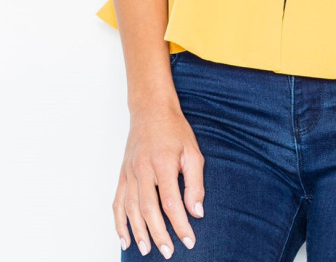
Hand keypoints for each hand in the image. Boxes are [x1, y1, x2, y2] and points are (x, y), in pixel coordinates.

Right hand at [113, 100, 204, 256]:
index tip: (189, 240)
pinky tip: (125, 239)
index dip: (180, 224)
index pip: (171, 201)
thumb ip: (195, 183)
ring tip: (147, 249)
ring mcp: (130, 172)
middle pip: (148, 209)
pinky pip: (117, 202)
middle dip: (159, 233)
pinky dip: (119, 222)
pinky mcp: (122, 174)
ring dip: (138, 232)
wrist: (151, 109)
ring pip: (130, 208)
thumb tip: (196, 212)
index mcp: (163, 162)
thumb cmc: (174, 130)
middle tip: (168, 252)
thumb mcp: (193, 152)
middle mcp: (143, 168)